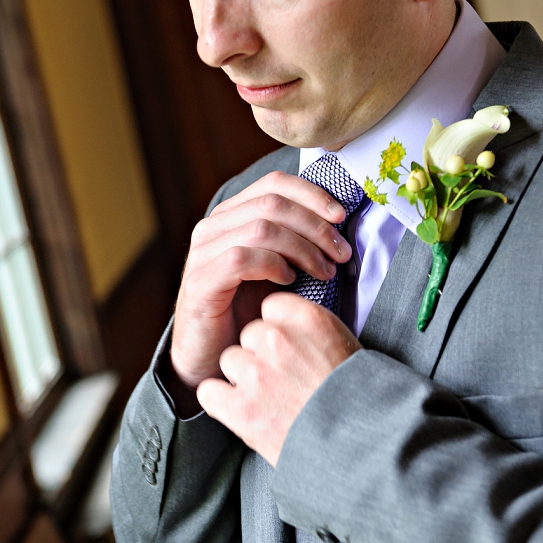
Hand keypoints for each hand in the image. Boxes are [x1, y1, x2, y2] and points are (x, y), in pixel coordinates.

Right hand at [171, 171, 353, 392]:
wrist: (212, 358)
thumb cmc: (249, 313)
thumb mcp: (277, 268)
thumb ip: (295, 241)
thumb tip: (338, 220)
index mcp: (231, 216)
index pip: (273, 183)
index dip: (312, 194)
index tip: (342, 216)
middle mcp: (211, 228)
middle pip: (272, 203)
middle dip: (315, 225)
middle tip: (342, 253)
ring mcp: (202, 253)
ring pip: (261, 228)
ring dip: (303, 248)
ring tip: (325, 271)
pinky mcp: (200, 281)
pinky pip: (243, 259)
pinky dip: (274, 265)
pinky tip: (291, 281)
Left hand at [196, 291, 361, 465]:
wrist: (360, 449)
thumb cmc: (358, 402)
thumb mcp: (345, 347)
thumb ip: (309, 330)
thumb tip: (284, 324)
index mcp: (308, 320)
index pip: (271, 307)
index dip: (277, 330)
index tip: (288, 347)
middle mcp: (278, 340)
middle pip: (249, 333)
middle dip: (261, 354)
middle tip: (284, 380)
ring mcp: (256, 374)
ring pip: (229, 360)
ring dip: (243, 378)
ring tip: (271, 400)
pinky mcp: (240, 407)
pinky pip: (209, 391)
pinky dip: (221, 402)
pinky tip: (242, 411)